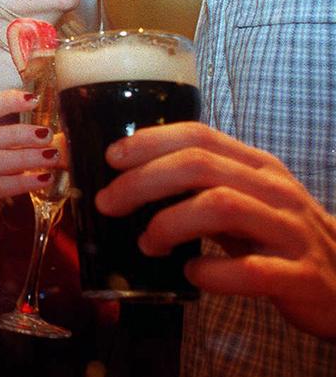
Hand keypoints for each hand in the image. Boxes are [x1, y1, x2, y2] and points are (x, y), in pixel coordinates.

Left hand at [95, 122, 335, 339]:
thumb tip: (128, 181)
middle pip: (200, 166)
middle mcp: (274, 190)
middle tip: (109, 202)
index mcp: (255, 166)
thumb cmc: (278, 237)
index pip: (199, 135)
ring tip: (148, 242)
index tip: (112, 158)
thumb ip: (197, 187)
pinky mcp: (300, 276)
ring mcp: (290, 232)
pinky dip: (212, 273)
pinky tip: (193, 274)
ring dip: (170, 223)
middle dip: (144, 181)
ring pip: (222, 206)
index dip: (150, 142)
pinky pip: (251, 270)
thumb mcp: (241, 201)